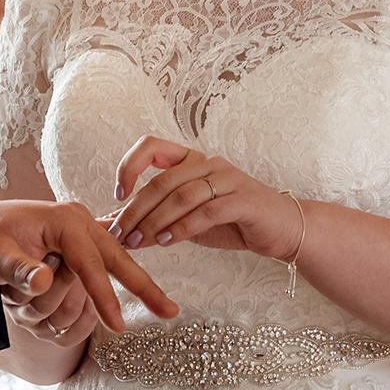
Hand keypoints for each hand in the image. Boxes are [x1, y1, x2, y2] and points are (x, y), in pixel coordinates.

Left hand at [0, 199, 177, 330]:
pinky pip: (102, 261)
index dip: (104, 296)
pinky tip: (139, 287)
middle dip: (143, 286)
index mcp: (63, 219)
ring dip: (128, 284)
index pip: (91, 263)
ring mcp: (79, 229)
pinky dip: (117, 276)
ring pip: (113, 260)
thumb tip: (45, 281)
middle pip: (118, 257)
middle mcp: (77, 220)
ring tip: (148, 304)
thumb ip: (20, 269)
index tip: (116, 325)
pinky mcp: (75, 240)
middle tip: (170, 311)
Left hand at [110, 135, 304, 261]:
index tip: (116, 195)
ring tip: (137, 243)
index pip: (151, 146)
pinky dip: (183, 227)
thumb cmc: (231, 222)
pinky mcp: (244, 200)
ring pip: (182, 196)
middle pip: (162, 181)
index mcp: (191, 160)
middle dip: (136, 210)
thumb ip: (151, 220)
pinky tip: (167, 241)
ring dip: (155, 221)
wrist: (282, 230)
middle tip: (119, 235)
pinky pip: (207, 211)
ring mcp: (228, 179)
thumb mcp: (185, 220)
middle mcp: (208, 163)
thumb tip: (108, 226)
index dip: (129, 165)